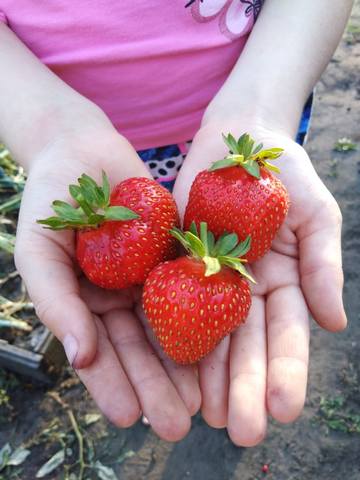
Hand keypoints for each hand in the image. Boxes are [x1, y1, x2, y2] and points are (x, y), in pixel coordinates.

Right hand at [15, 126, 199, 440]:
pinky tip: (221, 342)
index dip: (111, 385)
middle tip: (177, 424)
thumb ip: (55, 301)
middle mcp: (119, 299)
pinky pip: (193, 287)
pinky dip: (206, 314)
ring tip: (202, 400)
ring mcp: (149, 278)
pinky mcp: (175, 254)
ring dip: (185, 364)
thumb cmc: (50, 201)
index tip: (128, 417)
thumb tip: (78, 355)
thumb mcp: (40, 250)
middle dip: (156, 387)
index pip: (98, 354)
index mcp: (84, 305)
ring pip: (171, 327)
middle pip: (140, 350)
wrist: (83, 150)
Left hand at [173, 121, 346, 445]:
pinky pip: (173, 303)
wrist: (237, 140)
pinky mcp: (177, 264)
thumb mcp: (317, 215)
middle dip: (247, 388)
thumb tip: (336, 324)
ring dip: (210, 377)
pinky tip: (173, 370)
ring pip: (210, 336)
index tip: (285, 409)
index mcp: (284, 284)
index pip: (287, 336)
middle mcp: (246, 291)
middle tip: (244, 432)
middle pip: (247, 347)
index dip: (287, 372)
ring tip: (209, 417)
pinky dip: (173, 336)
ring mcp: (209, 281)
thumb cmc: (285, 174)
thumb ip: (323, 266)